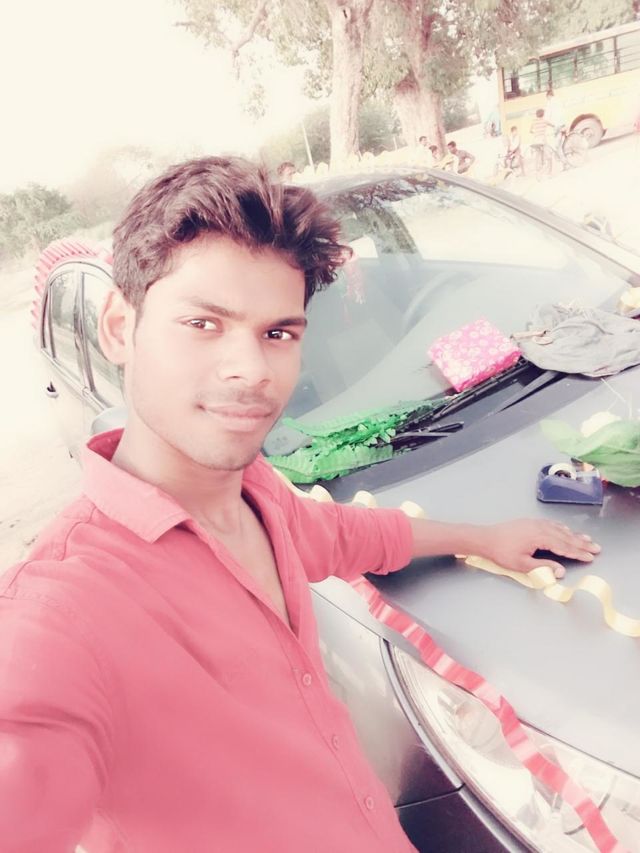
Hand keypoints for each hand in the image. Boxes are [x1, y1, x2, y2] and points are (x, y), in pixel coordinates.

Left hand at [476, 519, 599, 578]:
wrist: (485, 538)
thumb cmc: (502, 553)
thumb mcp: (522, 564)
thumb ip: (543, 567)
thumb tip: (561, 571)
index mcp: (540, 538)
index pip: (564, 546)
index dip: (578, 552)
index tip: (591, 557)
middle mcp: (540, 528)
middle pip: (565, 536)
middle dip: (582, 543)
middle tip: (596, 548)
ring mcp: (535, 523)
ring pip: (559, 529)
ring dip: (574, 535)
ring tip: (587, 539)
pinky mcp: (529, 522)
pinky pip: (551, 524)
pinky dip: (561, 528)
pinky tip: (566, 529)